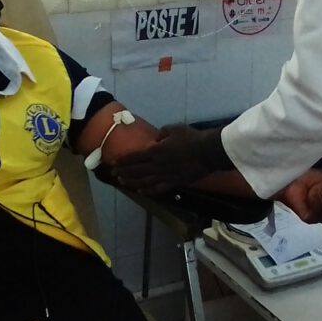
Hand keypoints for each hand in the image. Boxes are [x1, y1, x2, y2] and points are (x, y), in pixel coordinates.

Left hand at [111, 124, 230, 194]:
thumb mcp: (174, 129)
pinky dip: (148, 191)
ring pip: (144, 181)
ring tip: (122, 182)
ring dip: (132, 182)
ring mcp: (165, 176)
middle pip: (136, 171)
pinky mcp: (174, 183)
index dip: (123, 160)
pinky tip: (140, 192)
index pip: (135, 157)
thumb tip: (156, 139)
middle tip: (113, 174)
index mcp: (156, 151)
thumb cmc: (191, 138)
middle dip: (124, 172)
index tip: (113, 162)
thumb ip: (161, 133)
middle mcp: (157, 165)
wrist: (208, 153)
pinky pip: (158, 189)